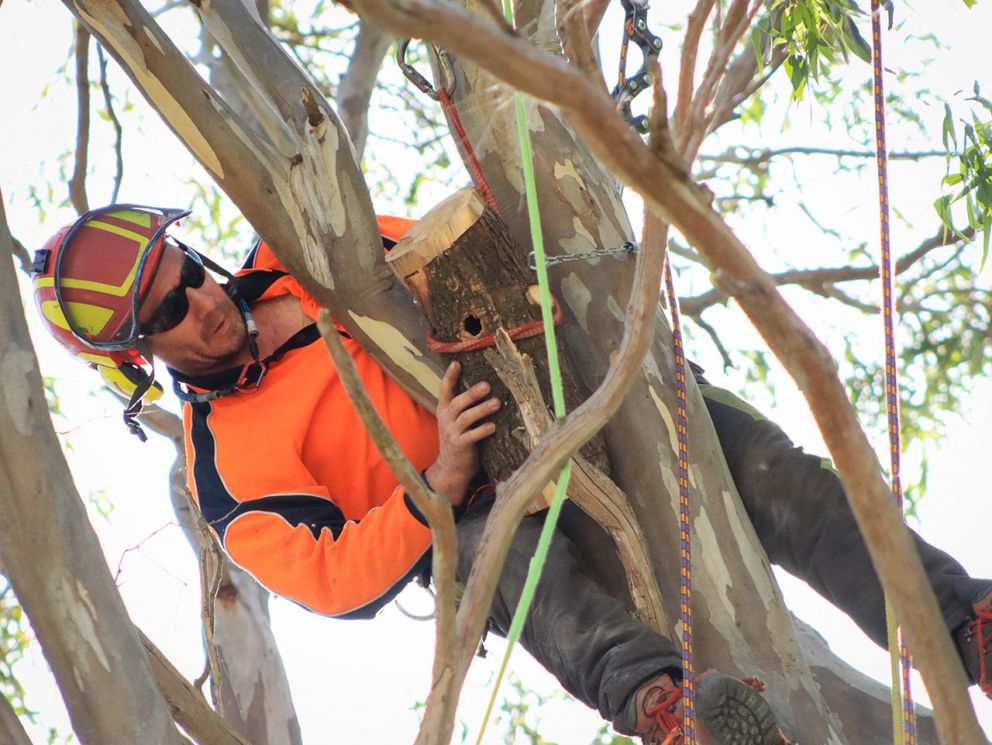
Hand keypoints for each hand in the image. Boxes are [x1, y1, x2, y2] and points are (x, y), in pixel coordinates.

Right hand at [425, 361, 499, 505]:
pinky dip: (482, 431)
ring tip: (496, 403)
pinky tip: (492, 426)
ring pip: (466, 418)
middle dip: (472, 393)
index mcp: (444, 410)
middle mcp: (446, 419)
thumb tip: (484, 385)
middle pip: (458, 402)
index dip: (450, 377)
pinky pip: (471, 437)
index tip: (456, 363)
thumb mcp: (455, 420)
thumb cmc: (458, 438)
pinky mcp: (459, 446)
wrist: (451, 467)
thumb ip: (464, 406)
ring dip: (482, 410)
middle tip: (487, 385)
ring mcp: (451, 433)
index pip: (445, 390)